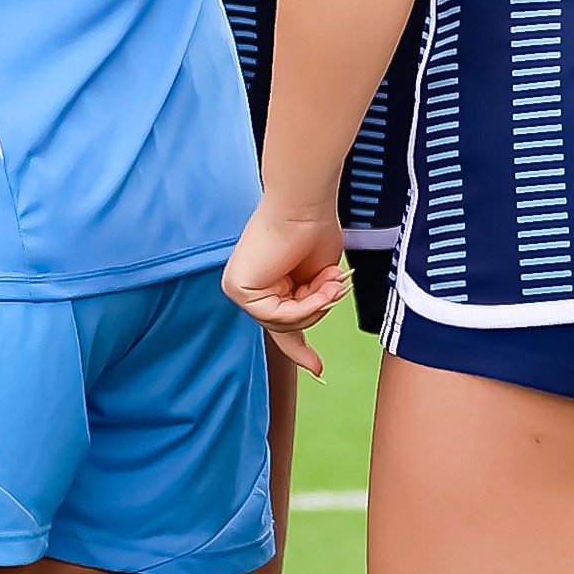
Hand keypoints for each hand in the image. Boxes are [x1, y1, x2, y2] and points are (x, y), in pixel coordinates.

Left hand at [224, 200, 353, 376]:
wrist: (305, 204)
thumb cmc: (314, 229)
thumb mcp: (319, 279)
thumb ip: (311, 305)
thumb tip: (315, 326)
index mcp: (265, 283)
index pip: (280, 324)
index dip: (299, 349)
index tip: (318, 369)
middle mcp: (248, 287)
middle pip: (287, 325)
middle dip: (318, 308)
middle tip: (336, 285)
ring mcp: (239, 289)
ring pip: (284, 324)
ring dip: (317, 304)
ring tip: (332, 280)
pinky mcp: (237, 288)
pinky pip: (277, 317)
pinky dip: (305, 305)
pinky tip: (320, 287)